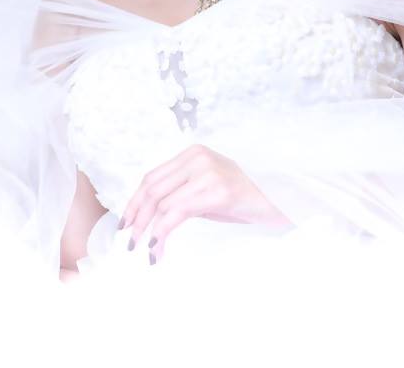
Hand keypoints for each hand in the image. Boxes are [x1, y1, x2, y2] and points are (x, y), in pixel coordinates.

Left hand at [119, 144, 292, 263]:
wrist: (279, 201)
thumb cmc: (243, 200)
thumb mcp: (207, 190)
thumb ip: (182, 194)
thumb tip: (149, 216)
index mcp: (193, 154)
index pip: (152, 177)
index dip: (134, 202)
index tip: (125, 223)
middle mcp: (197, 158)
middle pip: (152, 189)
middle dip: (136, 218)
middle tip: (129, 242)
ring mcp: (207, 172)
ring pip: (162, 203)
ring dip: (148, 230)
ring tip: (145, 249)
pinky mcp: (217, 191)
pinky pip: (177, 214)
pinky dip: (162, 232)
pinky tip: (158, 247)